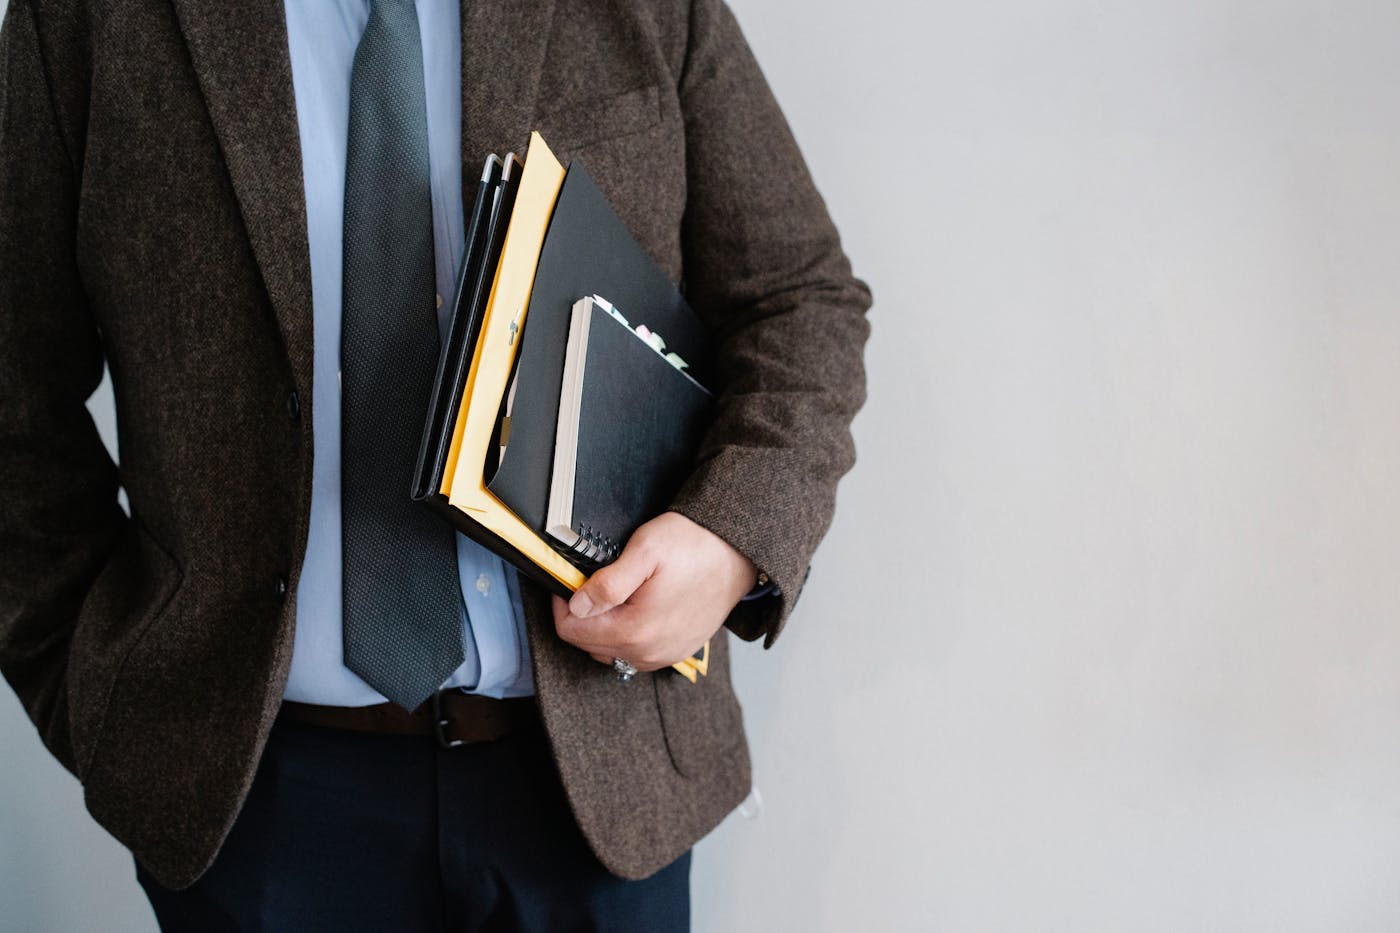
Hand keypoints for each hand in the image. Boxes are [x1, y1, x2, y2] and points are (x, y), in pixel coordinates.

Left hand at [552, 512, 757, 670]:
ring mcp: (664, 656)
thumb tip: (576, 605)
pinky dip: (626, 633)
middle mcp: (648, 653)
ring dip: (604, 625)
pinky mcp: (676, 652)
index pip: (571, 631)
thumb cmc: (695, 546)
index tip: (572, 580)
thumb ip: (607, 583)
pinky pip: (635, 652)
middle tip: (595, 581)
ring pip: (610, 650)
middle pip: (588, 644)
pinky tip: (636, 607)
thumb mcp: (645, 552)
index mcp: (635, 631)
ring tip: (618, 593)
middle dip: (584, 614)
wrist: (738, 553)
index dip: (564, 602)